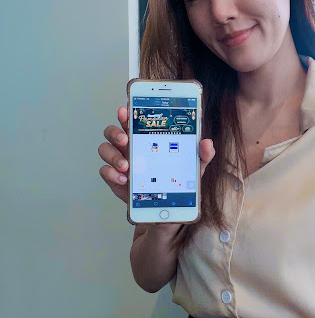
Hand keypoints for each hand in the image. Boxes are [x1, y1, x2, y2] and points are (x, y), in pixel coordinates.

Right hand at [98, 106, 214, 205]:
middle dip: (115, 131)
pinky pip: (105, 171)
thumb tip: (207, 143)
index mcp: (147, 138)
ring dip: (113, 154)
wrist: (168, 207)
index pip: (133, 120)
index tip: (126, 110)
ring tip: (126, 165)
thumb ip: (202, 154)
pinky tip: (124, 179)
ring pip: (105, 149)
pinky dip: (112, 173)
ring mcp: (121, 161)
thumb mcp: (194, 166)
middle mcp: (131, 146)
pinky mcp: (115, 179)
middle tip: (125, 139)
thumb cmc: (177, 180)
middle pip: (113, 131)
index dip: (127, 112)